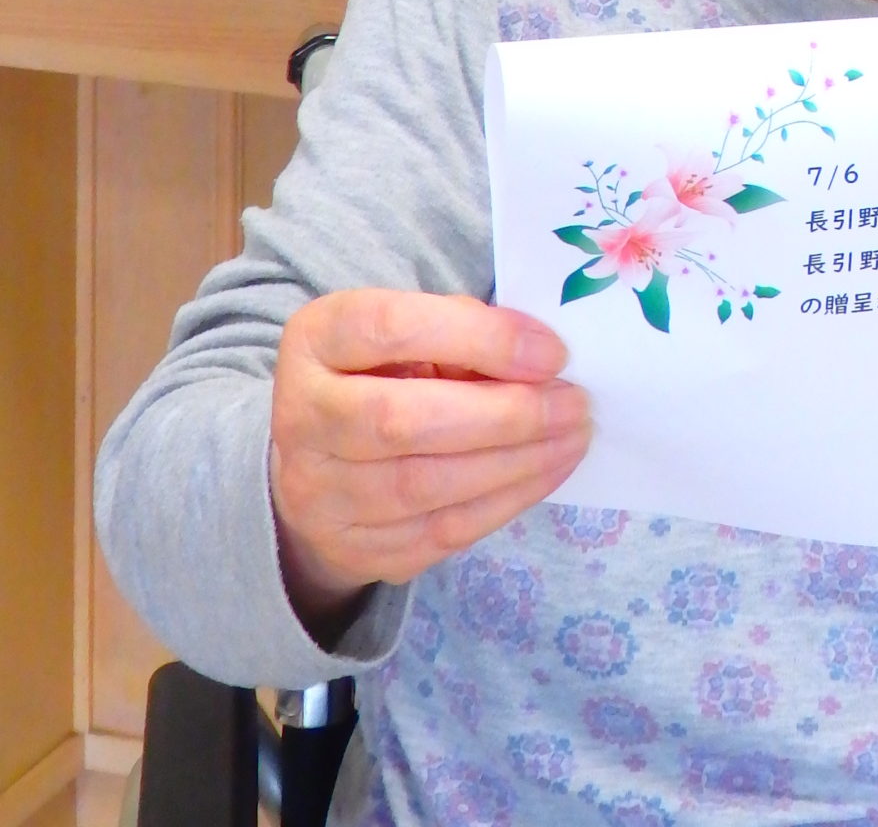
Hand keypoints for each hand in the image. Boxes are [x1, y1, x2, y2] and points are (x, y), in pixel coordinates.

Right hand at [269, 290, 590, 630]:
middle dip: (506, 415)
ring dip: (516, 463)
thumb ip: (462, 331)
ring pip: (425, 487)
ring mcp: (318, 495)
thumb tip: (542, 357)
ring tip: (573, 438)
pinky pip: (439, 533)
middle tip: (575, 405)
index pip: (391, 330)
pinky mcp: (352, 549)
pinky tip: (546, 472)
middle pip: (403, 422)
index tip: (551, 352)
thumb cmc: (383, 371)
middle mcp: (301, 418)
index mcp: (317, 340)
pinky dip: (505, 502)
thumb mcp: (408, 330)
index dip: (479, 339)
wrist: (319, 459)